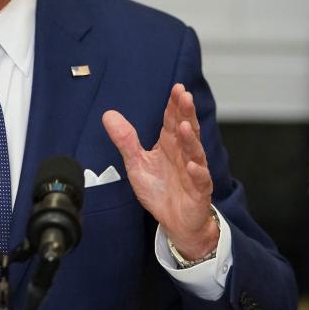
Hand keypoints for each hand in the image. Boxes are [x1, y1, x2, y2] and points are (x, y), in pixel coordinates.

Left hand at [102, 84, 217, 259]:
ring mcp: (194, 172)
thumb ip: (125, 140)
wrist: (175, 221)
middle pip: (187, 130)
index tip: (176, 88)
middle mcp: (184, 154)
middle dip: (186, 113)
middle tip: (185, 96)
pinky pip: (200, 181)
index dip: (174, 104)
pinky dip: (198, 173)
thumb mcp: (136, 163)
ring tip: (185, 126)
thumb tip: (108, 115)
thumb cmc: (159, 190)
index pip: (173, 120)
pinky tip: (193, 165)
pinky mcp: (199, 192)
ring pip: (195, 152)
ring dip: (190, 139)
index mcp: (170, 144)